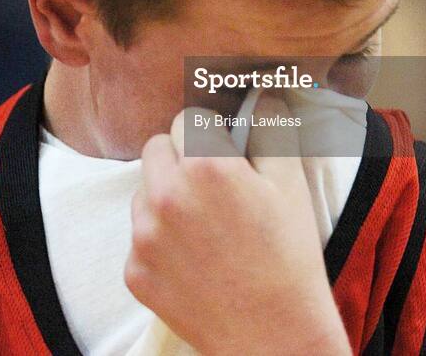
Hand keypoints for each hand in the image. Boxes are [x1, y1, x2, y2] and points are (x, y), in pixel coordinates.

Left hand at [125, 91, 351, 355]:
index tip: (225, 151)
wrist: (274, 335)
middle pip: (157, 147)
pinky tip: (194, 257)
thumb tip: (262, 94)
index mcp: (206, 166)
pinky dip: (159, 239)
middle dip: (181, 156)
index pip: (189, 118)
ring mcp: (144, 237)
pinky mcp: (134, 271)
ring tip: (205, 225)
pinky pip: (138, 236)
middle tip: (213, 184)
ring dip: (166, 195)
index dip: (211, 131)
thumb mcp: (291, 184)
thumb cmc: (289, 257)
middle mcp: (165, 196)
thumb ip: (271, 129)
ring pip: (143, 190)